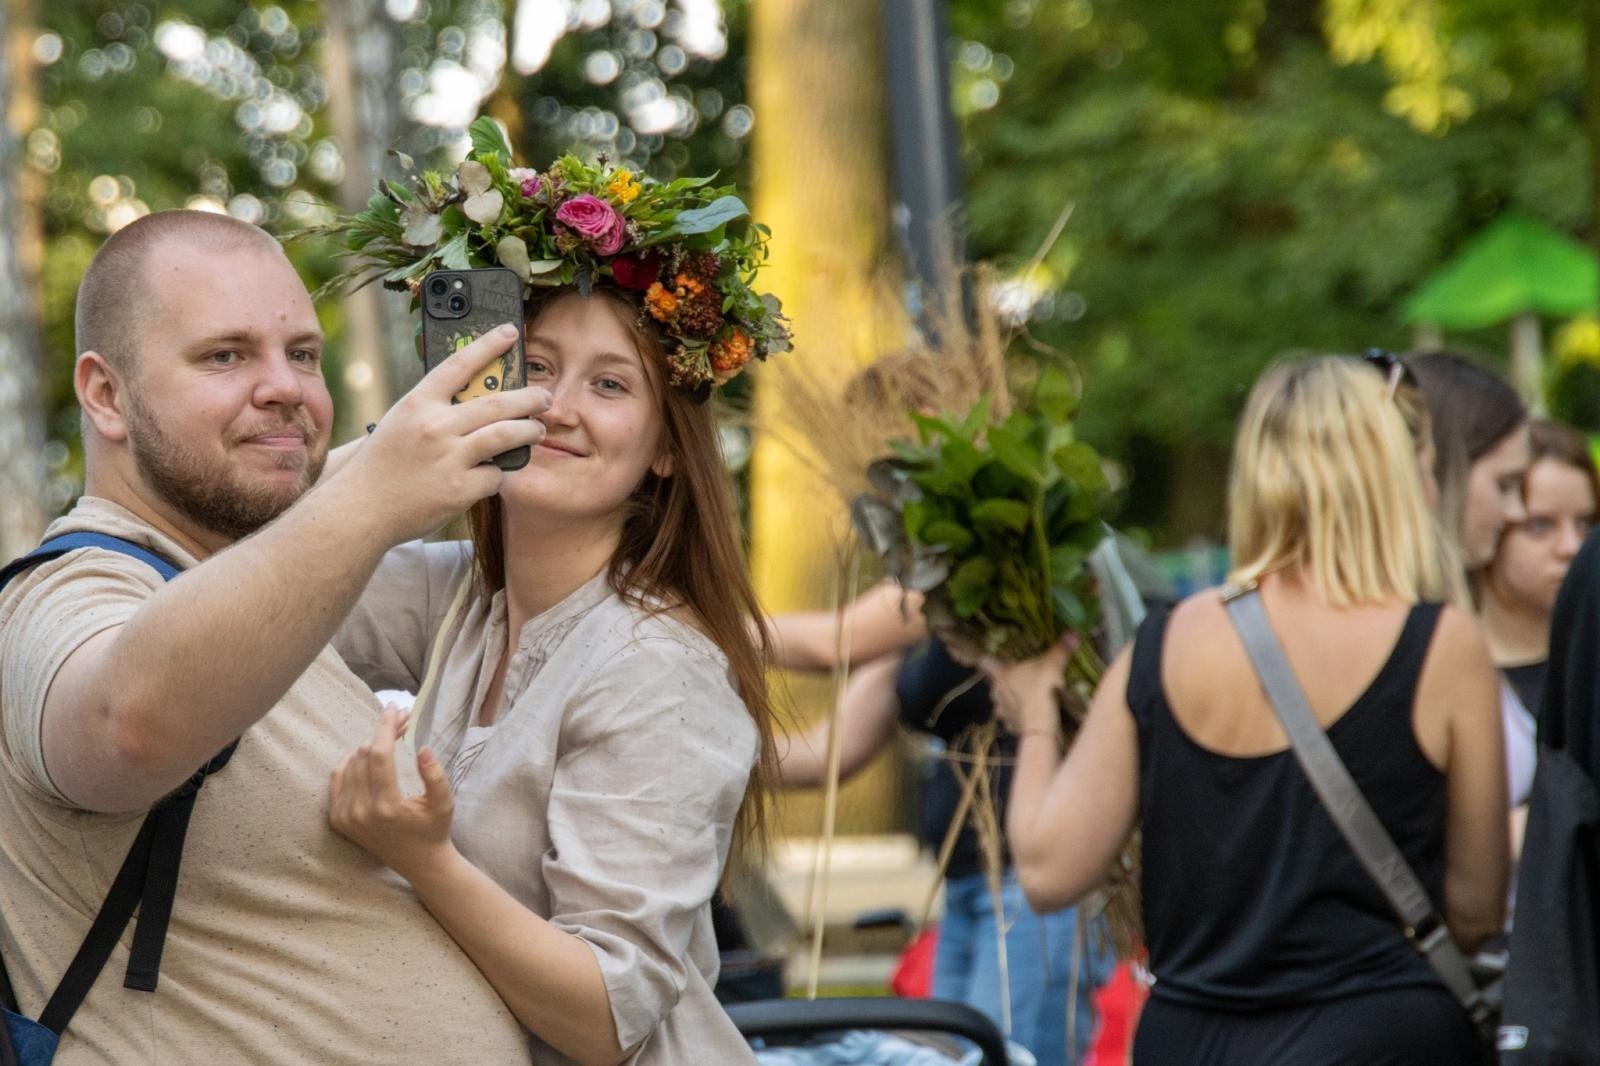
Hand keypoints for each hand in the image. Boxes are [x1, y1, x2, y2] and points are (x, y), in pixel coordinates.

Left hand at [329, 705, 456, 881]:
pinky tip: (366, 754)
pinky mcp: (338, 819)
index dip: (386, 726)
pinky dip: (351, 761)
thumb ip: (436, 776)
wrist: (419, 864)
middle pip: (365, 754)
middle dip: (382, 732)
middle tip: (402, 721)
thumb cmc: (434, 830)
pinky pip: (338, 777)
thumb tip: (424, 748)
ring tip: (389, 738)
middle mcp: (360, 811)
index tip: (395, 708)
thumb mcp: (444, 803)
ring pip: (350, 762)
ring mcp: (345, 816)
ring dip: (369, 744)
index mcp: (386, 806)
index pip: (379, 754)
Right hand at [336, 324, 552, 542]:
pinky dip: (499, 474)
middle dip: (529, 398)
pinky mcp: (460, 488)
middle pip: (497, 403)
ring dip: (530, 431)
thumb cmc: (383, 463)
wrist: (361, 508)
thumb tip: (480, 397)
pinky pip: (496, 475)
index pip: (459, 364)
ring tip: (537, 430)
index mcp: (418, 403)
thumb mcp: (402, 421)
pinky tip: (493, 473)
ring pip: (507, 435)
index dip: (489, 345)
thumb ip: (435, 408)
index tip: (511, 332)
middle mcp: (435, 426)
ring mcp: (449, 458)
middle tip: (544, 398)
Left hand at [981, 632, 1077, 735]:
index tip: (997, 658)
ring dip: (1011, 699)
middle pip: (995, 682)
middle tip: (1020, 677)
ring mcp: (1001, 710)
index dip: (990, 659)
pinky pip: (1010, 719)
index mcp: (1001, 674)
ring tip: (1025, 698)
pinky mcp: (1009, 726)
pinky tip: (1029, 715)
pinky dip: (1018, 716)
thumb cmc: (1041, 691)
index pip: (985, 662)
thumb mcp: (1053, 666)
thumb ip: (1061, 650)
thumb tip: (1073, 633)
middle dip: (1005, 680)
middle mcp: (996, 692)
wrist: (1040, 726)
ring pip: (1001, 701)